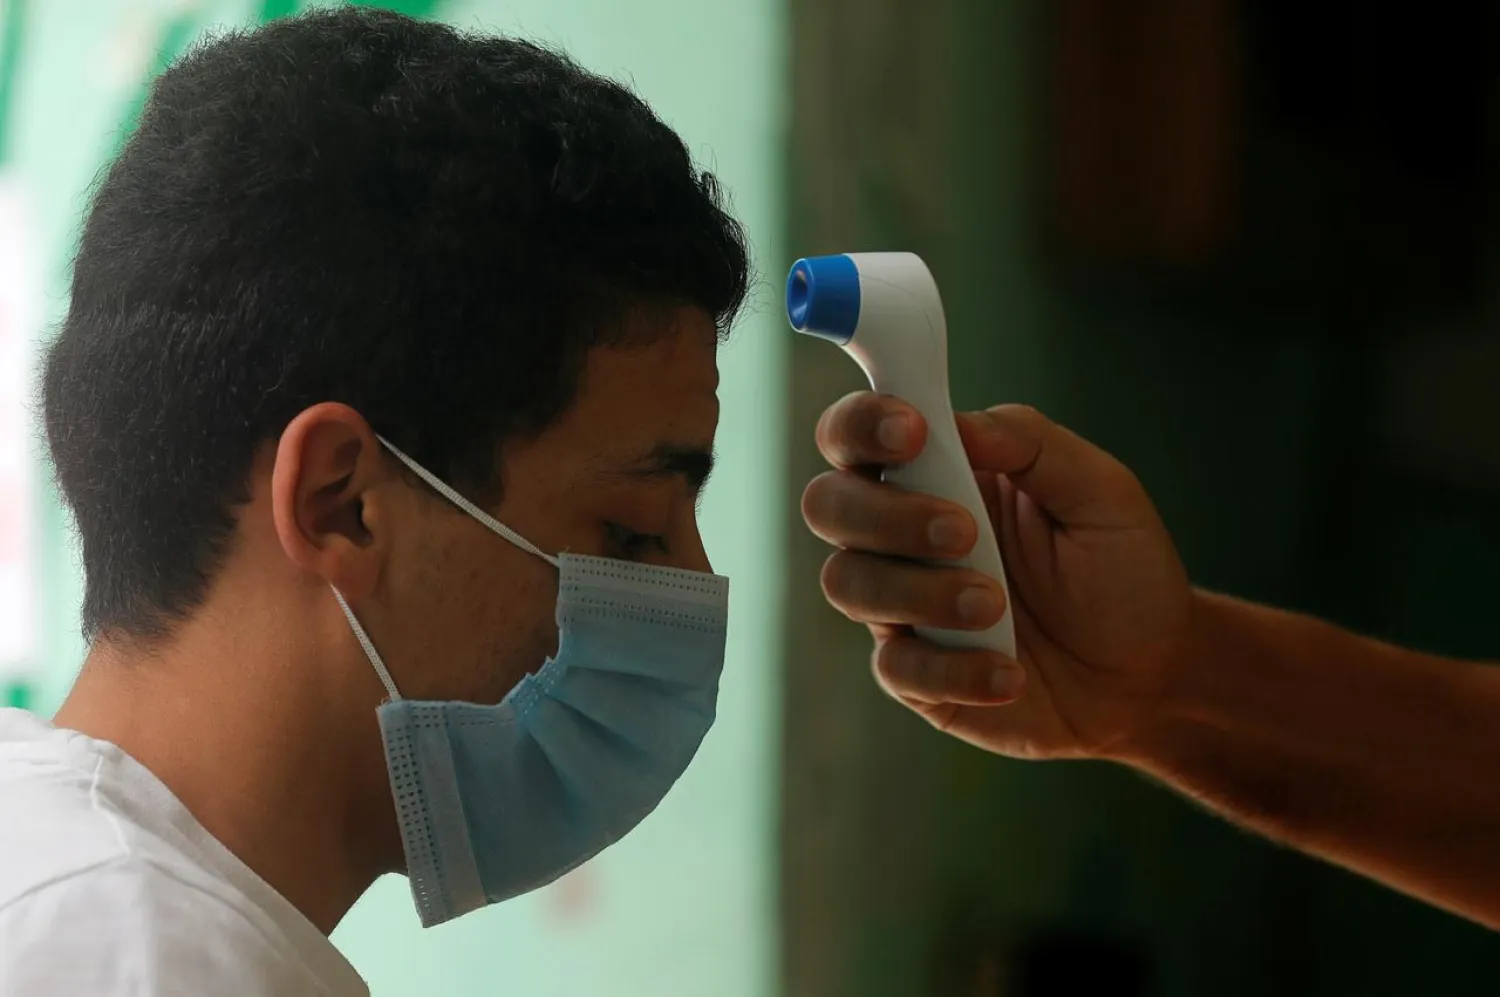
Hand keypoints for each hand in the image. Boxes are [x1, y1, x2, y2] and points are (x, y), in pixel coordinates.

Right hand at [801, 393, 1193, 759]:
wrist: (1149, 675)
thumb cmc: (1121, 571)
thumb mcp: (1101, 491)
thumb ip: (1029, 442)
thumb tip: (957, 420)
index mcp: (936, 471)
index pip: (856, 432)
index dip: (861, 423)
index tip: (912, 430)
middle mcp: (901, 532)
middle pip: (826, 504)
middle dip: (884, 514)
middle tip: (963, 532)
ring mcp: (902, 603)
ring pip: (847, 583)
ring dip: (919, 591)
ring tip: (995, 608)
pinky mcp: (914, 673)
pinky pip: (895, 666)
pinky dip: (953, 669)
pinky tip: (1008, 673)